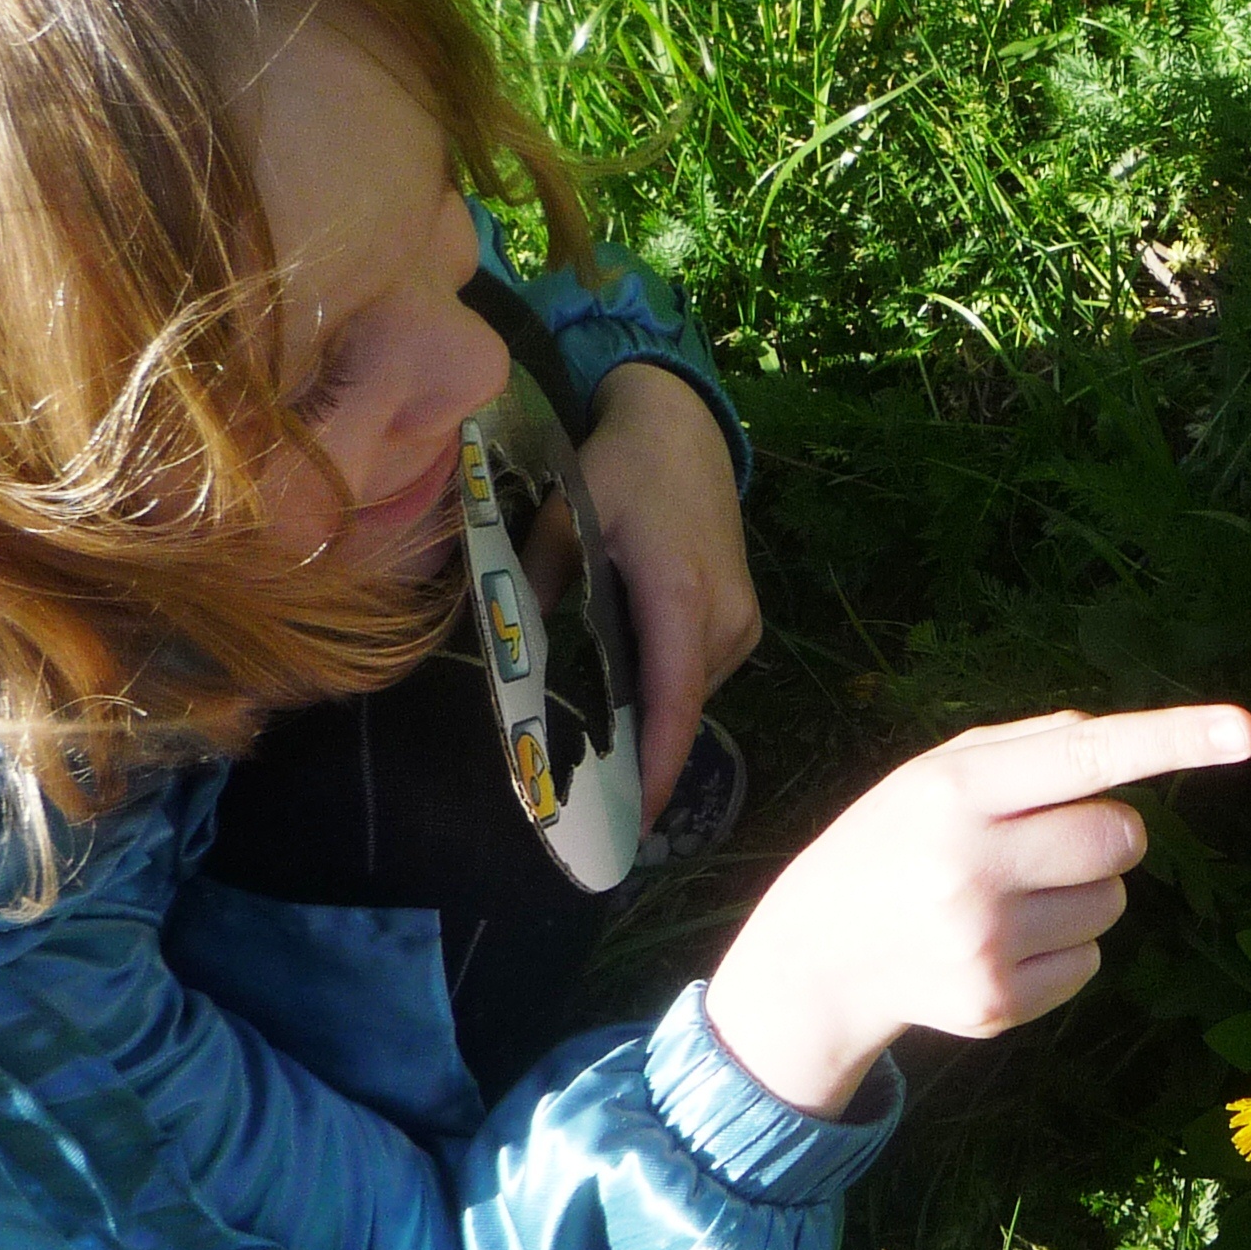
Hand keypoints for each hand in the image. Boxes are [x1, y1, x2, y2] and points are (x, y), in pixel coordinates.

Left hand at [521, 362, 758, 822]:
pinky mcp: (744, 619)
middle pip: (678, 708)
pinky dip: (664, 689)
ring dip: (651, 718)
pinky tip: (623, 688)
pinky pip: (699, 673)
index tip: (636, 823)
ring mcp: (742, 621)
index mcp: (680, 595)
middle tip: (587, 796)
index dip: (658, 769)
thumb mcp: (568, 515)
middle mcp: (725, 618)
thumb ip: (538, 583)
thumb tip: (506, 653)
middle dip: (640, 756)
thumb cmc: (621, 467)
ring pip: (690, 694)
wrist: (682, 427)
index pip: (673, 703)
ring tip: (600, 748)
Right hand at [704, 705, 1250, 1116]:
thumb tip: (1111, 738)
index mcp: (954, 792)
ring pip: (1113, 904)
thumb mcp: (929, 776)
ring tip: (1002, 899)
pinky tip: (997, 945)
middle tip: (1042, 845)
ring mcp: (986, 942)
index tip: (1246, 731)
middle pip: (1121, 837)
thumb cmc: (889, 845)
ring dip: (1080, 894)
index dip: (1172, 740)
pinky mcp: (1000, 1002)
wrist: (815, 958)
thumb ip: (1022, 746)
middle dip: (1107, 835)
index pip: (1086, 757)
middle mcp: (971, 866)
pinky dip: (1062, 950)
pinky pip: (1091, 963)